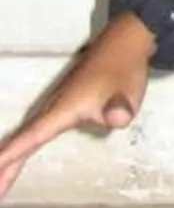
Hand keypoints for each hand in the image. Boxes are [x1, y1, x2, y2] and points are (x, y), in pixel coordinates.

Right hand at [0, 14, 153, 198]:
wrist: (127, 41)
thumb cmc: (124, 69)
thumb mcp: (126, 93)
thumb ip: (119, 109)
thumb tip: (116, 118)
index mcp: (63, 109)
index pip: (32, 137)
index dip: (11, 155)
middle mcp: (53, 107)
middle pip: (23, 141)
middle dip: (4, 166)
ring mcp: (57, 104)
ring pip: (27, 135)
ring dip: (10, 158)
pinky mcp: (64, 103)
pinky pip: (36, 130)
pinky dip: (23, 146)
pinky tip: (20, 155)